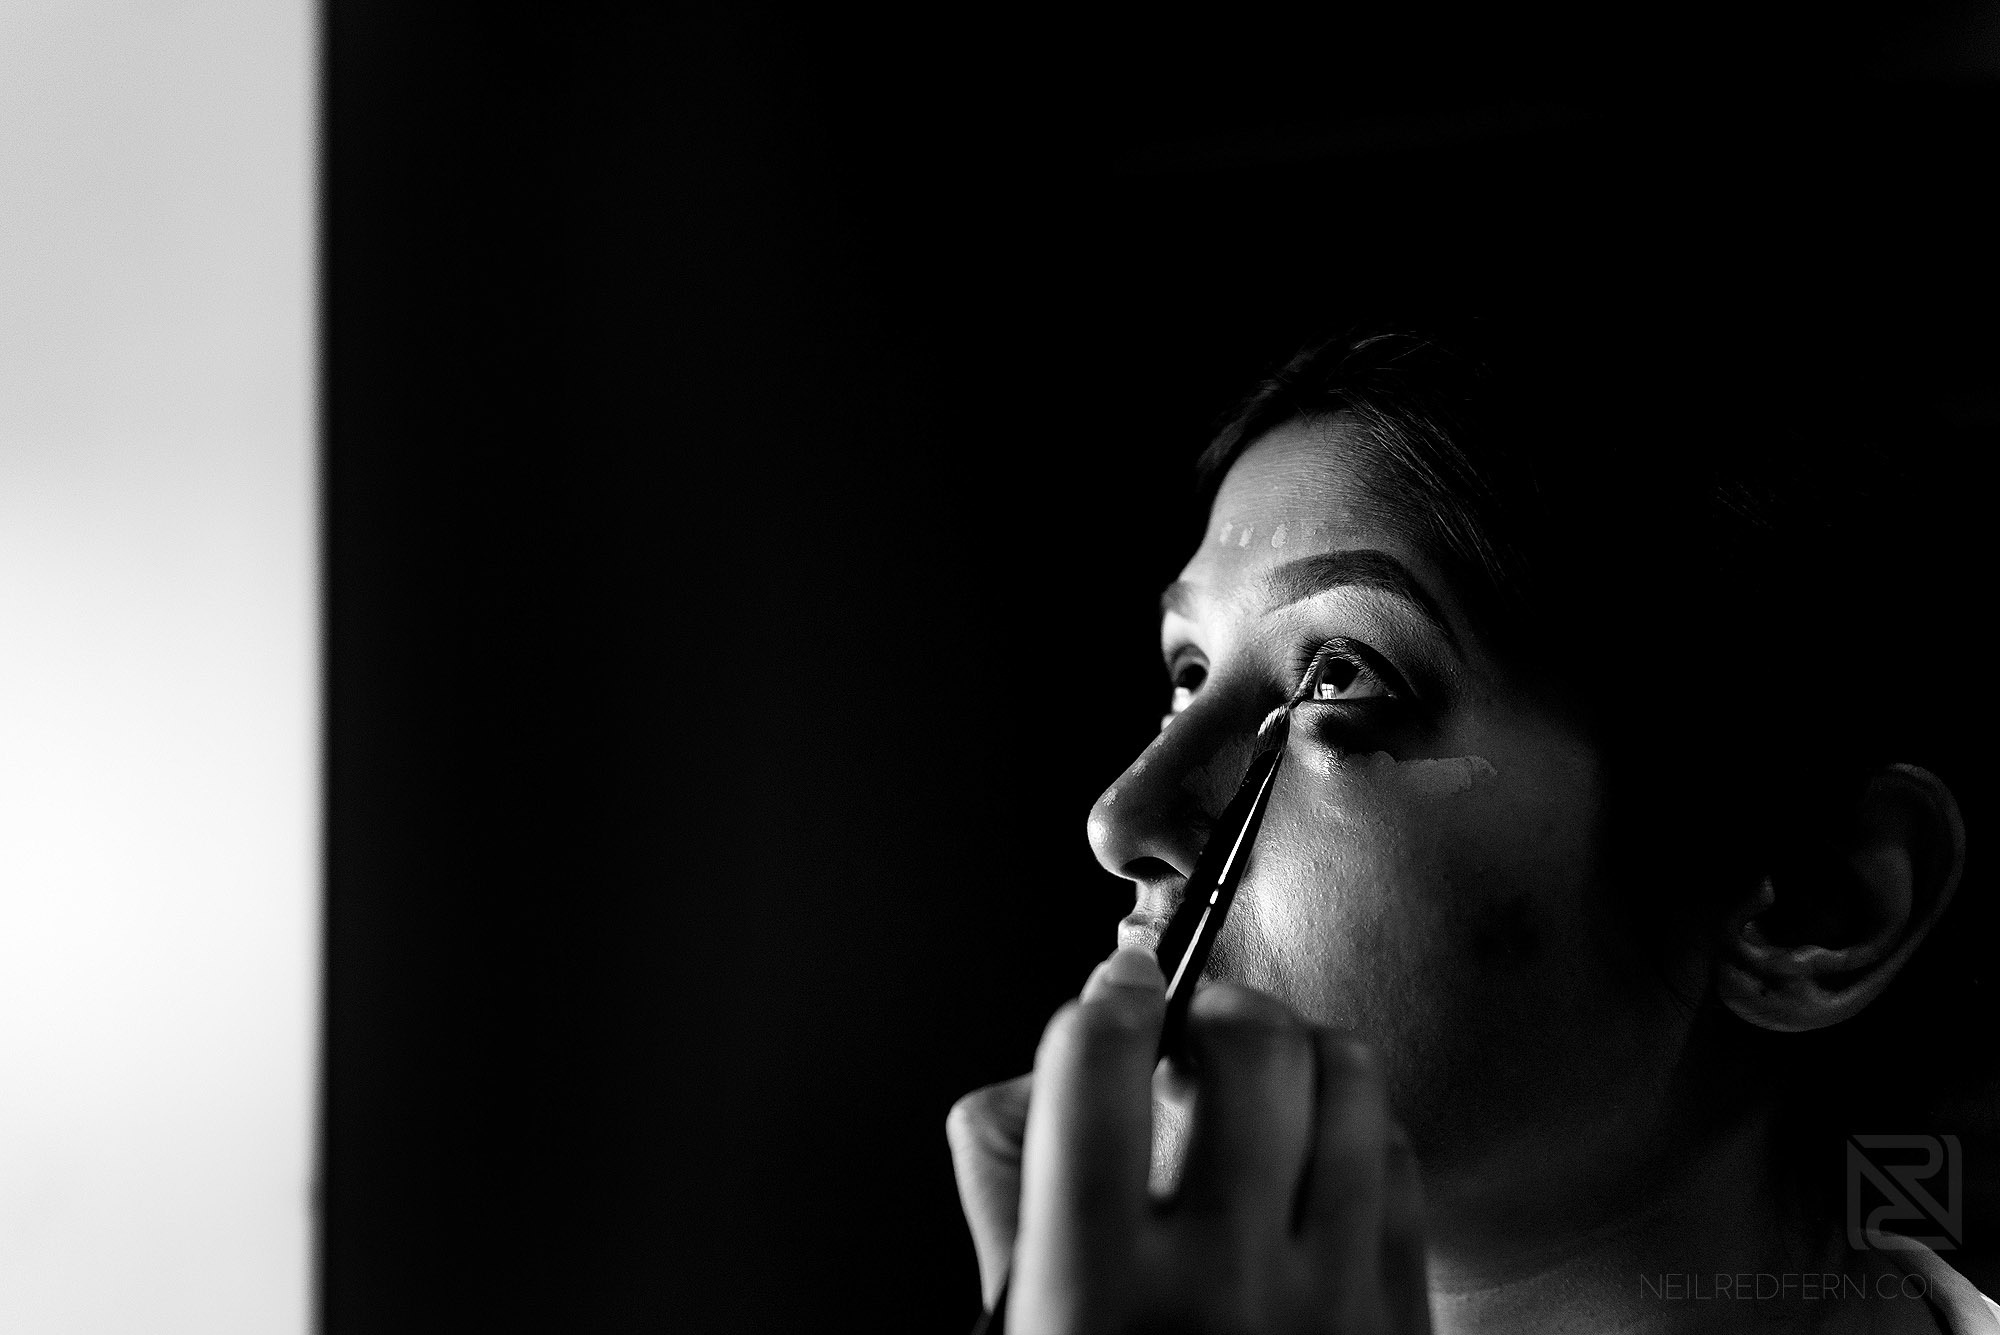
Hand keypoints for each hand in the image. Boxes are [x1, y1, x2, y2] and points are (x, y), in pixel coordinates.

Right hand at [948, 946, 1431, 1333]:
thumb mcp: (1022, 1322)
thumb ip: (1004, 1188)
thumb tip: (1043, 1062)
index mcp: (1095, 1294)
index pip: (1096, 1063)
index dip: (1105, 999)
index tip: (1115, 995)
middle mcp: (1223, 1291)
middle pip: (1246, 1043)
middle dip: (1213, 1007)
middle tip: (1191, 1034)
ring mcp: (1333, 1306)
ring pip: (1348, 1077)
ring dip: (1297, 1050)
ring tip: (1260, 1081)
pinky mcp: (1407, 1323)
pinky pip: (1401, 1156)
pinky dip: (1357, 1126)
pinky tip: (1313, 1159)